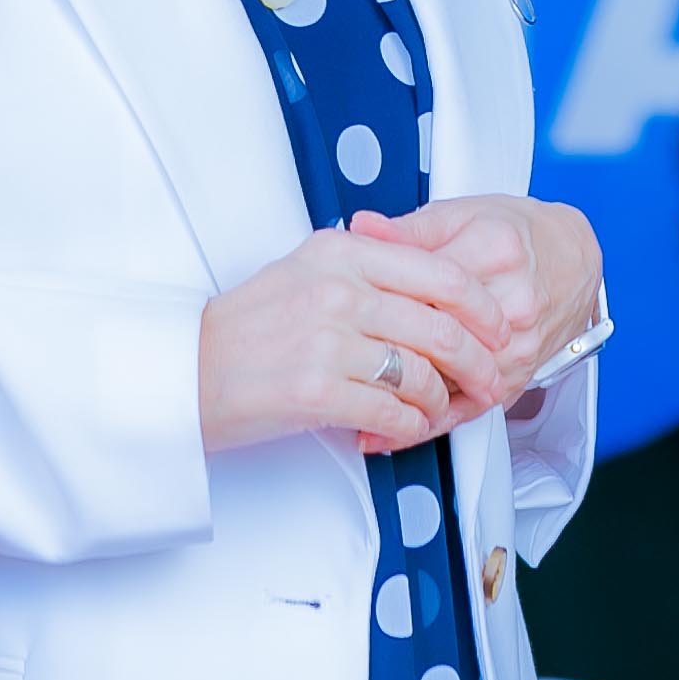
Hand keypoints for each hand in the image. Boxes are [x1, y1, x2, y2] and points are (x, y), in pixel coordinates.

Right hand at [198, 222, 514, 456]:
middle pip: (442, 325)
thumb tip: (433, 279)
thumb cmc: (245, 328)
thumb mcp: (304, 271)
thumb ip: (365, 267)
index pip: (440, 271)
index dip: (481, 306)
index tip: (496, 328)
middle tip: (489, 379)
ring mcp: (327, 340)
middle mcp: (339, 289)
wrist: (182, 373)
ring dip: (441, 399)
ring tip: (436, 409)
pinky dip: (410, 425)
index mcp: (342, 251)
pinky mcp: (315, 390)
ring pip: (421, 372)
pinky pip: (392, 411)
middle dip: (477, 360)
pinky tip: (404, 428)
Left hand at [348, 197, 604, 419]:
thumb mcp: (462, 214)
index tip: (340, 318)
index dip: (377, 305)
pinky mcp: (520, 373)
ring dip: (401, 398)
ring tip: (352, 406)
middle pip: (436, 338)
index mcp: (494, 252)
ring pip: (450, 379)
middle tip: (336, 367)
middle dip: (385, 355)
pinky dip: (427, 422)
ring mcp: (518, 343)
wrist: (573, 258)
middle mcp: (512, 301)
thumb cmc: (518, 234)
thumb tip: (361, 228)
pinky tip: (391, 429)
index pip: (424, 286)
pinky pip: (469, 407)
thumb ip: (408, 228)